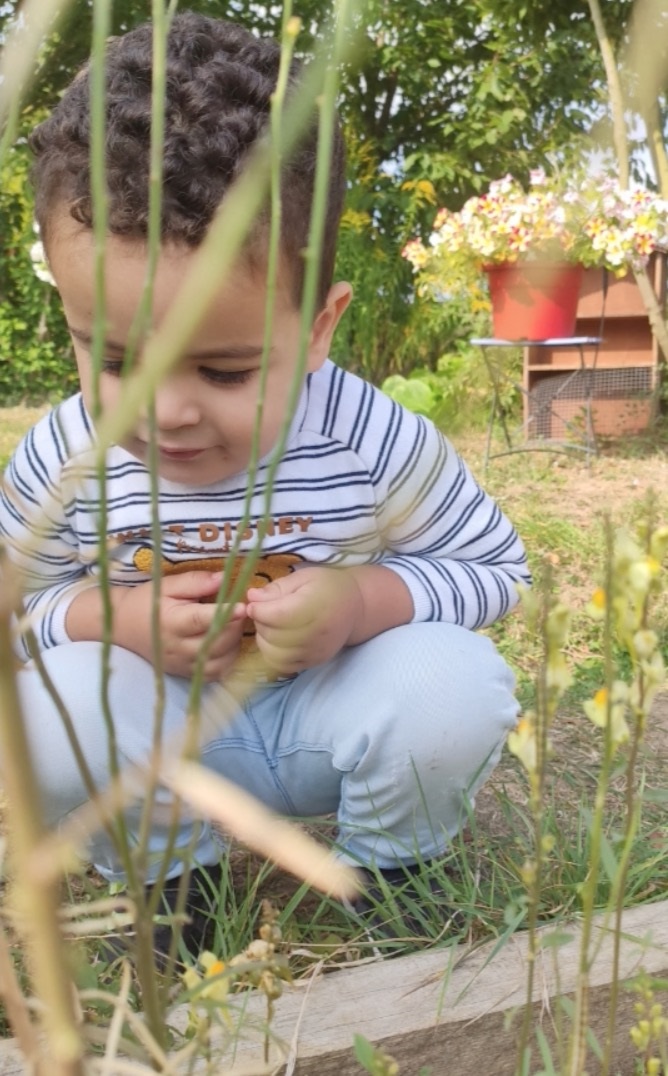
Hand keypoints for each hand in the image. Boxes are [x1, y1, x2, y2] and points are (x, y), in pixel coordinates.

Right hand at [67, 572, 245, 680]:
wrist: (122, 627)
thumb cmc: (146, 601)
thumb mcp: (166, 585)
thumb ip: (195, 582)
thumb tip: (223, 578)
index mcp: (171, 622)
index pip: (202, 620)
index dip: (225, 614)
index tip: (243, 607)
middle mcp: (177, 647)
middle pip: (216, 642)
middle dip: (235, 626)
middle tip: (239, 611)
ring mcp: (182, 664)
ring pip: (220, 661)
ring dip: (234, 644)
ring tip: (232, 627)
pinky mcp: (185, 674)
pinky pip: (215, 674)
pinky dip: (227, 661)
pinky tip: (227, 645)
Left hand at [246, 566, 363, 674]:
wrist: (355, 608)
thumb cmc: (327, 586)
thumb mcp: (304, 577)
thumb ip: (277, 588)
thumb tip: (251, 597)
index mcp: (314, 606)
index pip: (275, 615)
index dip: (257, 609)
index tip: (254, 602)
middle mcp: (316, 633)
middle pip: (272, 635)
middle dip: (260, 623)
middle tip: (264, 611)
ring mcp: (315, 651)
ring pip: (274, 654)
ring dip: (264, 640)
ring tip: (270, 626)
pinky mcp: (313, 662)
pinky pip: (283, 665)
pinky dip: (273, 654)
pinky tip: (277, 640)